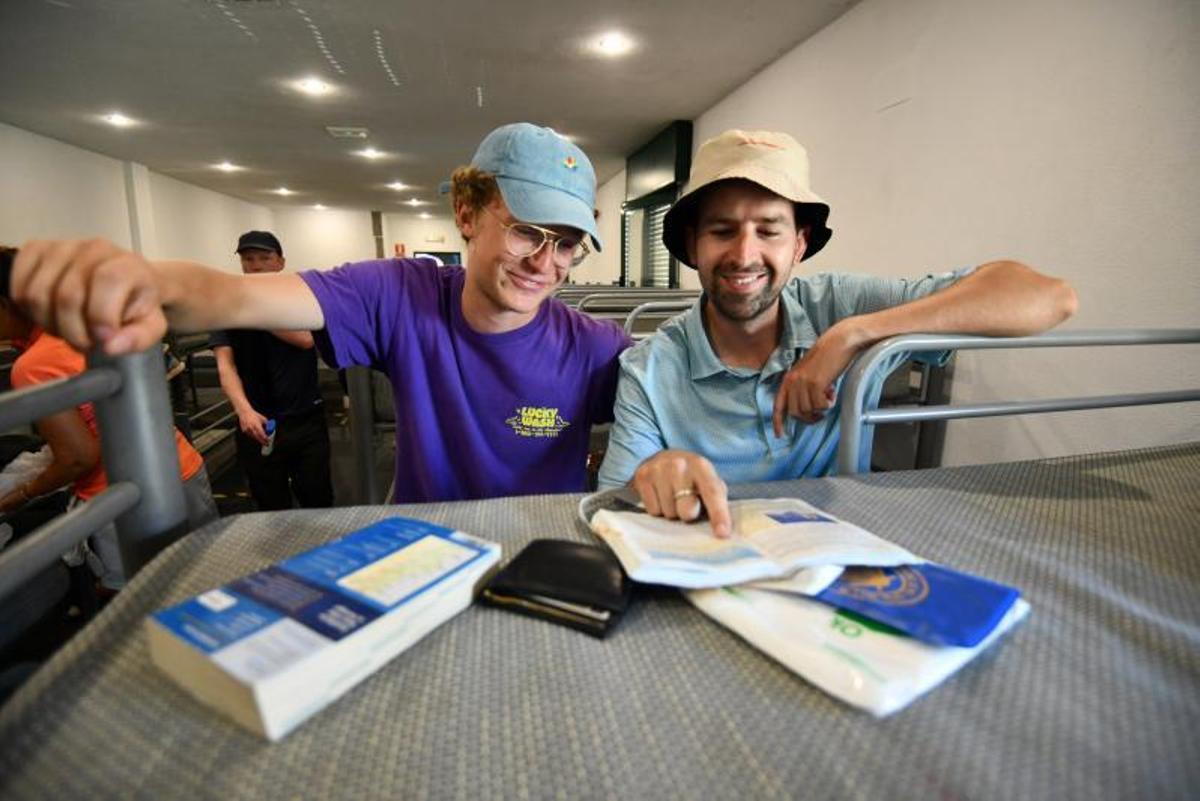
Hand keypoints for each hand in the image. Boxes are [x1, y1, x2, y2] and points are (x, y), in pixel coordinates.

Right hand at [11, 239, 166, 354]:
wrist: (125, 282)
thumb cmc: (136, 305)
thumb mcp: (151, 327)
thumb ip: (138, 338)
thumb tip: (110, 346)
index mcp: (127, 264)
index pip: (107, 281)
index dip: (101, 316)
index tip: (104, 341)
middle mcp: (94, 248)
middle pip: (67, 296)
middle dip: (75, 332)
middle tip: (87, 342)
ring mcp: (62, 246)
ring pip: (37, 295)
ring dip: (51, 324)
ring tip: (70, 329)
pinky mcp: (36, 250)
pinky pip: (18, 287)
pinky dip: (29, 311)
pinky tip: (52, 315)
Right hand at [237, 406, 269, 445]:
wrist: (244, 412)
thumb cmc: (255, 415)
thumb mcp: (263, 418)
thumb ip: (267, 424)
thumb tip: (271, 430)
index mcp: (256, 425)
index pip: (261, 433)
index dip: (265, 438)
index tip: (268, 441)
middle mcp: (251, 428)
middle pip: (257, 437)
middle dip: (262, 441)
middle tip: (267, 444)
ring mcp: (247, 430)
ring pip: (253, 437)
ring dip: (258, 439)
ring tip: (263, 441)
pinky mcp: (244, 430)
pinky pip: (250, 435)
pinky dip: (254, 436)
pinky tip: (256, 435)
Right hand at [631, 449, 731, 537]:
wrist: (661, 458)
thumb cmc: (690, 477)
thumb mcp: (707, 480)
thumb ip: (716, 499)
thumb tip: (722, 529)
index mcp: (701, 466)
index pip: (712, 493)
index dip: (719, 514)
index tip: (722, 533)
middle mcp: (679, 465)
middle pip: (687, 510)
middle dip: (688, 514)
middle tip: (686, 503)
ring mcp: (659, 469)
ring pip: (669, 513)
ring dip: (672, 512)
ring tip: (672, 498)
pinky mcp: (642, 477)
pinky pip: (653, 510)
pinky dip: (657, 509)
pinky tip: (660, 496)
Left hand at [773, 320, 864, 435]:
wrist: (838, 342)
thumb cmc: (827, 358)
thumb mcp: (808, 373)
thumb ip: (802, 388)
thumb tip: (805, 409)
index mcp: (788, 379)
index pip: (779, 405)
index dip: (778, 422)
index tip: (780, 435)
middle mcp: (793, 381)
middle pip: (796, 412)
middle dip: (808, 417)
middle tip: (820, 414)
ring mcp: (803, 382)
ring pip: (809, 410)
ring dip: (820, 408)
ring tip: (829, 394)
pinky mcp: (815, 383)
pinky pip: (821, 405)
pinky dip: (828, 404)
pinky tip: (833, 392)